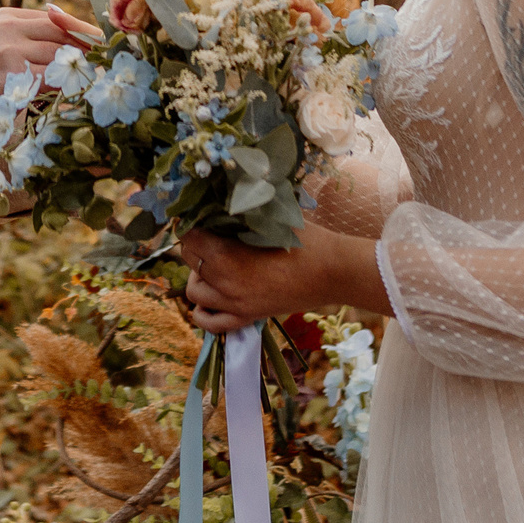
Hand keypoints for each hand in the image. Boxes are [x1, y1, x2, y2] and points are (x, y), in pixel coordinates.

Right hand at [0, 4, 100, 163]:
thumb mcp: (6, 52)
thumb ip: (36, 42)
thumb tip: (85, 42)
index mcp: (7, 16)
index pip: (55, 19)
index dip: (81, 32)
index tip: (102, 46)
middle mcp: (7, 26)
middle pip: (61, 33)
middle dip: (86, 50)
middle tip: (105, 64)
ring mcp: (8, 46)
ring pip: (60, 55)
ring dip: (80, 69)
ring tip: (94, 80)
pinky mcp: (12, 70)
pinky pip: (53, 76)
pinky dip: (68, 86)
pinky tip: (77, 93)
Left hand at [178, 225, 382, 333]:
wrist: (334, 272)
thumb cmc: (306, 240)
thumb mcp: (271, 217)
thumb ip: (242, 211)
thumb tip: (220, 198)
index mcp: (226, 255)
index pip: (188, 237)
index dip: (192, 223)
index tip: (201, 216)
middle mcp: (224, 283)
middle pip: (188, 261)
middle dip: (196, 246)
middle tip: (212, 235)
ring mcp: (234, 304)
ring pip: (195, 292)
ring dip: (200, 275)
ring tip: (216, 263)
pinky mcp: (247, 318)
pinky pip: (211, 324)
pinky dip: (204, 312)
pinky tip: (214, 296)